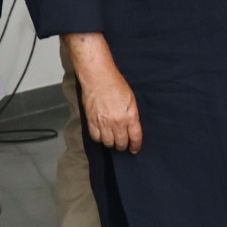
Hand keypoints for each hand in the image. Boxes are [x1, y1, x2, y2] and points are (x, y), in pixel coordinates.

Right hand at [67, 33, 142, 153]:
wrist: (98, 77)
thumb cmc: (116, 85)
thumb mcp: (131, 100)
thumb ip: (132, 116)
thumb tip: (132, 128)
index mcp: (130, 116)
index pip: (135, 137)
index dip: (135, 146)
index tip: (134, 149)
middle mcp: (117, 122)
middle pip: (121, 143)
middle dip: (123, 146)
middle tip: (123, 144)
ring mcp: (103, 123)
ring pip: (108, 143)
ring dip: (111, 143)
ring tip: (112, 140)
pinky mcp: (91, 121)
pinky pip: (96, 137)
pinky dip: (99, 138)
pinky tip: (102, 135)